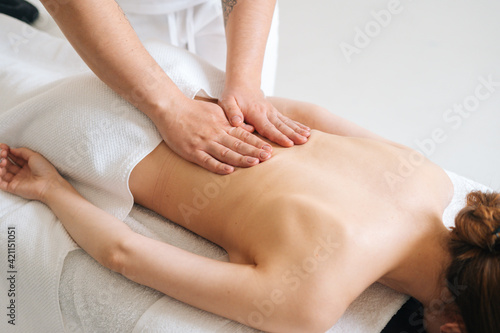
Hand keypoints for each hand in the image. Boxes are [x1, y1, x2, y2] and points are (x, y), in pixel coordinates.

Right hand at [0, 144, 64, 201]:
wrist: (48, 184)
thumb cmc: (45, 170)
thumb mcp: (34, 156)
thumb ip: (22, 151)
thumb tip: (12, 149)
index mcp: (28, 165)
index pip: (15, 157)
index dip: (8, 152)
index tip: (3, 146)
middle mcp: (22, 172)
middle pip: (8, 164)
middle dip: (3, 157)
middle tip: (3, 153)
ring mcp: (17, 180)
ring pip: (3, 172)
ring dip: (0, 165)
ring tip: (4, 161)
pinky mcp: (13, 188)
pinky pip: (1, 183)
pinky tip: (1, 169)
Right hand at [153, 98, 273, 174]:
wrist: (170, 108)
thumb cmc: (193, 110)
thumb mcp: (216, 111)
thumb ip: (232, 120)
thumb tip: (249, 127)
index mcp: (222, 125)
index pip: (243, 135)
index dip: (257, 143)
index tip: (269, 149)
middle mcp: (215, 134)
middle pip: (238, 144)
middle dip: (254, 151)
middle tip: (268, 157)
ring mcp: (204, 143)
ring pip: (226, 153)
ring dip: (240, 158)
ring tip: (254, 163)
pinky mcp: (192, 151)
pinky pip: (207, 160)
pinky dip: (218, 166)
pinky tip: (229, 171)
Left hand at [219, 87, 310, 146]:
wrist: (242, 83)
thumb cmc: (233, 96)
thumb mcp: (226, 103)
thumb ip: (231, 113)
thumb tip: (237, 122)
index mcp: (255, 113)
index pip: (268, 127)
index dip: (278, 136)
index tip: (288, 143)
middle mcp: (267, 112)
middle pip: (281, 125)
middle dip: (293, 134)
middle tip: (303, 141)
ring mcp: (272, 112)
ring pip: (287, 122)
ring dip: (298, 129)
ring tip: (308, 137)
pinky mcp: (275, 113)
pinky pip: (287, 120)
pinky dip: (298, 125)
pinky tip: (307, 131)